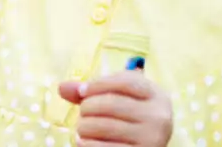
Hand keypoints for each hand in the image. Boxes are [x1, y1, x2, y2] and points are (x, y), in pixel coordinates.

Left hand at [58, 72, 173, 146]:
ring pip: (105, 126)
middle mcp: (159, 116)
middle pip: (112, 103)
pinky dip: (87, 143)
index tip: (82, 91)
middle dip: (88, 107)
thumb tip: (62, 87)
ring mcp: (152, 138)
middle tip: (82, 113)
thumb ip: (92, 91)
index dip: (98, 84)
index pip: (125, 81)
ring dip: (84, 126)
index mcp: (156, 95)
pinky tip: (82, 141)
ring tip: (81, 128)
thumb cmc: (128, 118)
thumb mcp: (118, 98)